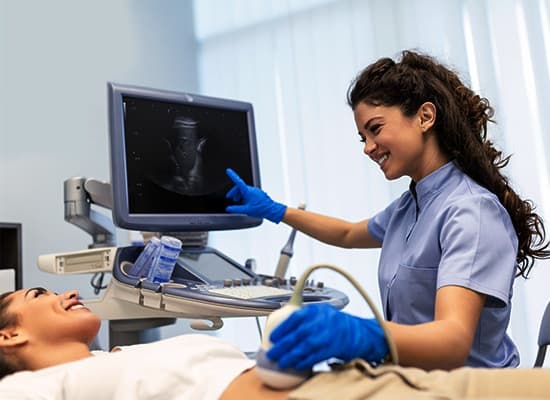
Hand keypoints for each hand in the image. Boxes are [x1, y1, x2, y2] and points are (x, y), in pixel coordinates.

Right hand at [225, 168, 286, 222]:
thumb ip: (236, 209)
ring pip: (244, 190)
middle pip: (240, 188)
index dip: (233, 176)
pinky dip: (245, 196)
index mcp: (248, 192)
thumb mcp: (246, 210)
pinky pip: (249, 193)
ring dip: (239, 195)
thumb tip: (229, 208)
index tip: (228, 171)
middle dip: (234, 193)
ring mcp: (256, 191)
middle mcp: (252, 189)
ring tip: (238, 202)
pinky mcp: (258, 193)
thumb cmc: (261, 209)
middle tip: (231, 198)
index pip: (238, 182)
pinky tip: (245, 203)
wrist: (272, 210)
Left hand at [266, 303, 388, 369]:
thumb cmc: (335, 322)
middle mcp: (320, 322)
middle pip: (297, 335)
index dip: (281, 329)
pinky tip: (296, 365)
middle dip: (282, 346)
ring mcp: (326, 335)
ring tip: (281, 362)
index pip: (294, 318)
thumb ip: (303, 316)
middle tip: (272, 353)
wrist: (357, 332)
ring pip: (304, 348)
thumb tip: (282, 326)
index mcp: (314, 310)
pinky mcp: (332, 348)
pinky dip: (304, 362)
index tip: (272, 337)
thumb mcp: (319, 311)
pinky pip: (314, 356)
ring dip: (290, 356)